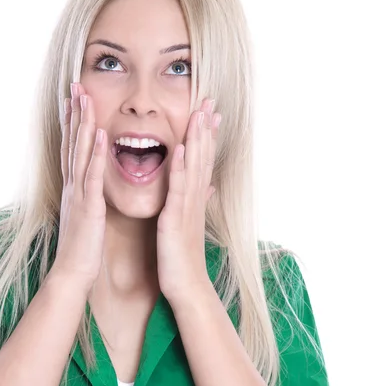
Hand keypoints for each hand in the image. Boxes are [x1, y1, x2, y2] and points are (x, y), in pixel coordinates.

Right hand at [50, 82, 107, 291]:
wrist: (73, 273)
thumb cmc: (83, 247)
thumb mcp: (86, 216)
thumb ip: (90, 197)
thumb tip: (93, 186)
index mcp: (74, 188)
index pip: (72, 148)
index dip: (72, 123)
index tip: (74, 99)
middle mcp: (72, 185)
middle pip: (72, 142)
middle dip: (74, 113)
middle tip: (75, 85)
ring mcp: (78, 194)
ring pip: (79, 152)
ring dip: (82, 123)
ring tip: (85, 97)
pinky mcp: (88, 207)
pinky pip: (92, 176)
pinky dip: (94, 154)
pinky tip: (99, 134)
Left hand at [156, 98, 220, 301]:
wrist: (186, 286)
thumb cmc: (183, 256)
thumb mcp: (189, 224)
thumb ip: (196, 202)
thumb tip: (208, 187)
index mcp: (194, 198)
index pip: (202, 160)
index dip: (206, 135)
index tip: (209, 111)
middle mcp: (195, 198)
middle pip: (202, 156)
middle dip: (205, 128)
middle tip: (209, 100)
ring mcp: (188, 206)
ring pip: (195, 166)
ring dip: (197, 139)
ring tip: (199, 113)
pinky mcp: (176, 217)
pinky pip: (179, 188)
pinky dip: (182, 166)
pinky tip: (182, 147)